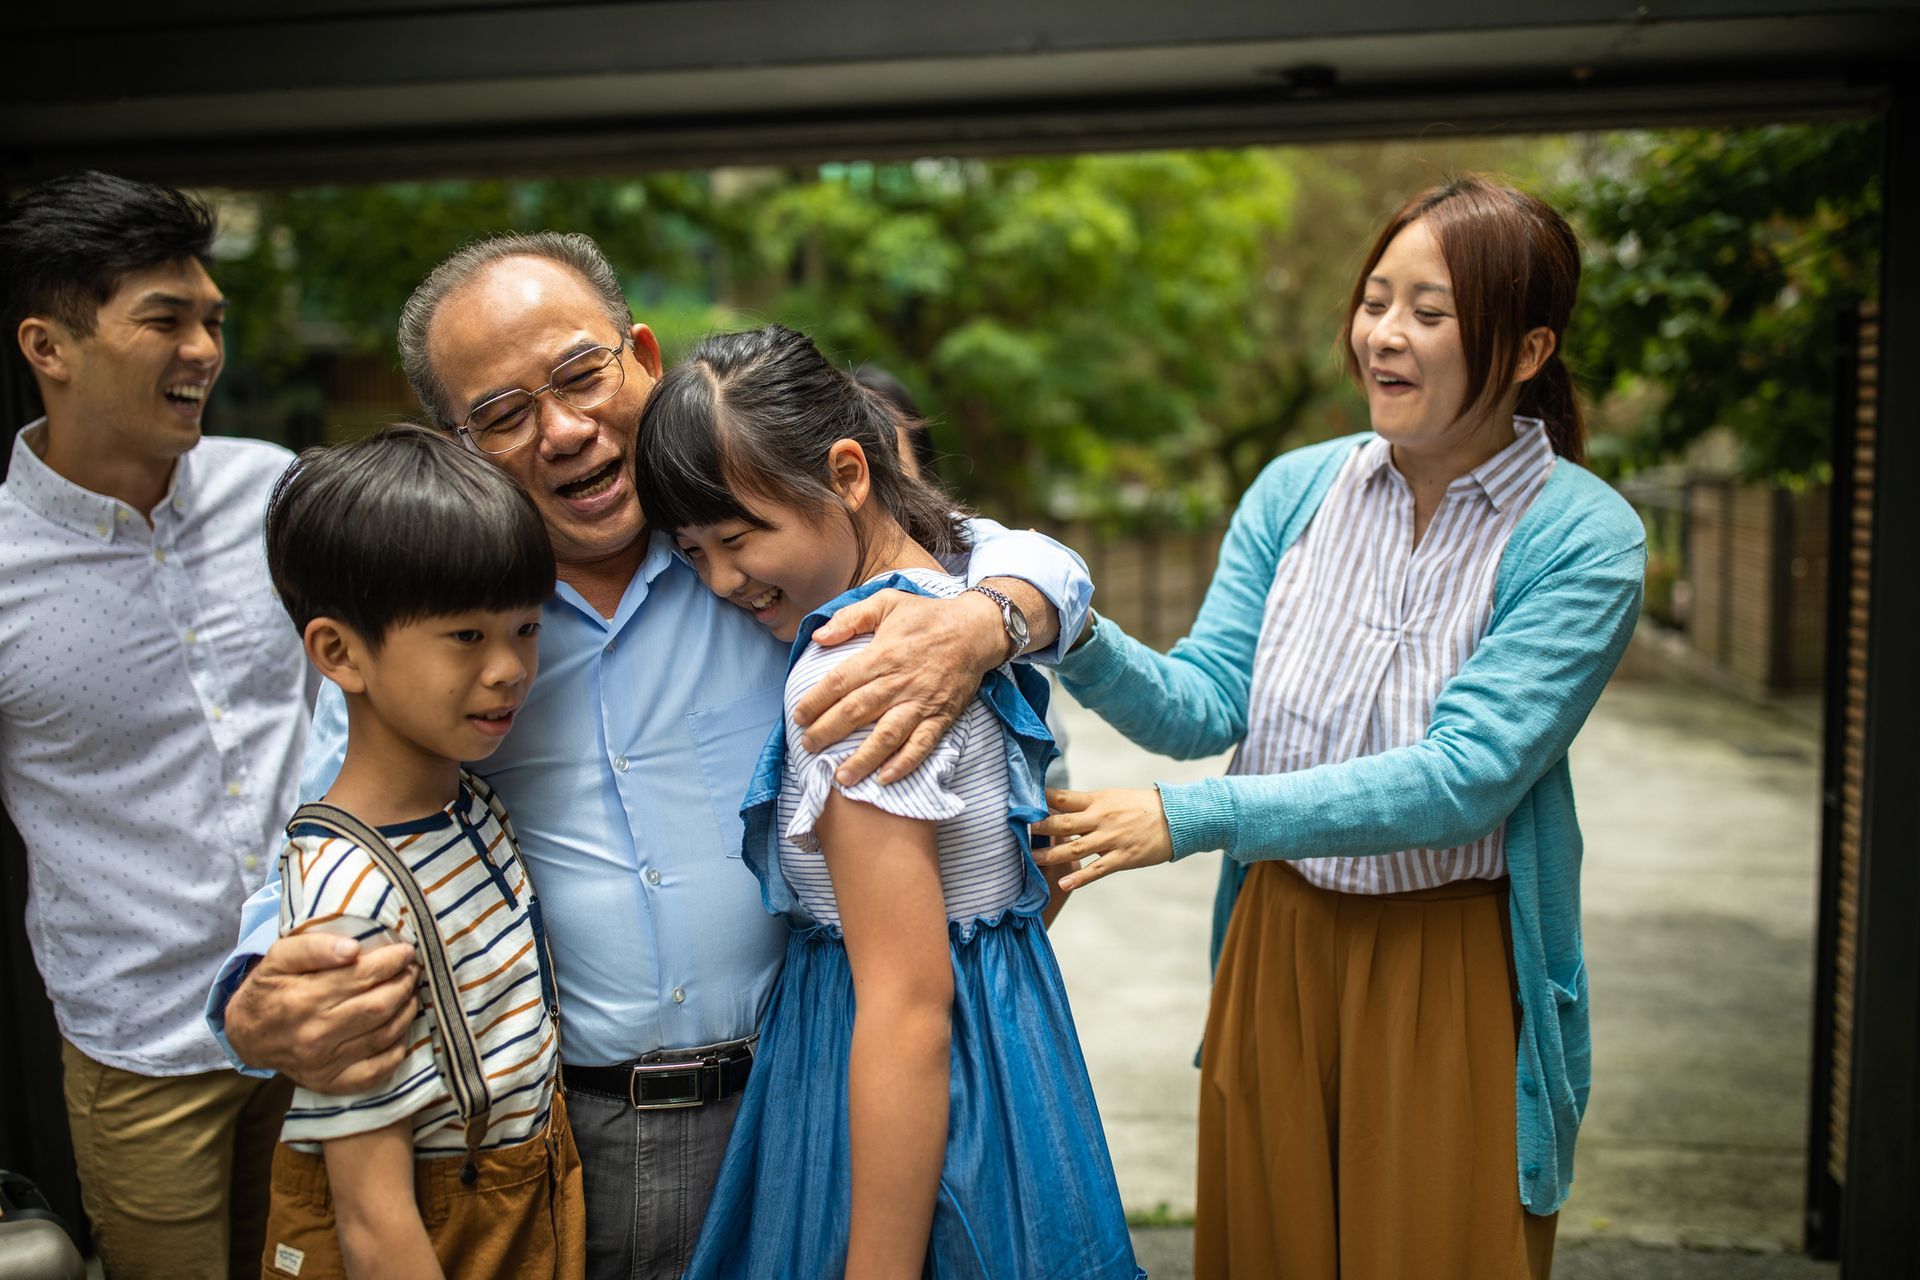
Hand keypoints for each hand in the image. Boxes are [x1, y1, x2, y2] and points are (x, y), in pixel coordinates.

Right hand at [226, 934, 418, 1093]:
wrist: (247, 1035)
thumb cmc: (269, 989)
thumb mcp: (279, 957)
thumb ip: (314, 947)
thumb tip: (353, 949)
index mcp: (303, 999)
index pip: (363, 977)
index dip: (392, 961)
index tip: (405, 951)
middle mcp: (314, 1034)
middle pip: (379, 1006)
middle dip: (404, 984)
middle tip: (411, 970)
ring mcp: (324, 1063)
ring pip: (384, 1035)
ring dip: (406, 1011)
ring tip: (409, 993)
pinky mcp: (330, 1083)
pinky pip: (377, 1070)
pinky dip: (397, 1049)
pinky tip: (399, 1029)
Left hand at [792, 588, 1005, 784]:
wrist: (976, 630)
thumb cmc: (927, 616)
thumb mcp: (887, 602)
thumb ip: (851, 617)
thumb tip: (818, 636)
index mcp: (882, 654)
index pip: (840, 682)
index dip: (816, 701)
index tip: (798, 716)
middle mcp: (898, 681)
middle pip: (856, 711)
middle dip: (828, 732)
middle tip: (808, 747)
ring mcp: (921, 702)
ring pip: (887, 735)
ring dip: (863, 758)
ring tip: (841, 777)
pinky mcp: (941, 716)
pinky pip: (922, 744)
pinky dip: (905, 764)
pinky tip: (885, 779)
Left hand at [1030, 787, 1173, 889]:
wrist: (1177, 817)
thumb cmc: (1141, 806)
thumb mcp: (1113, 797)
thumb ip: (1087, 803)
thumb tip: (1057, 804)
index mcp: (1097, 800)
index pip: (1062, 798)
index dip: (1040, 801)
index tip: (1020, 805)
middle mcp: (1101, 818)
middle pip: (1063, 823)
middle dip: (1039, 828)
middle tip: (1018, 831)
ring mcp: (1111, 839)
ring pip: (1075, 848)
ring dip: (1051, 855)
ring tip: (1032, 860)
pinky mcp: (1122, 858)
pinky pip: (1097, 870)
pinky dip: (1079, 878)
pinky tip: (1063, 884)